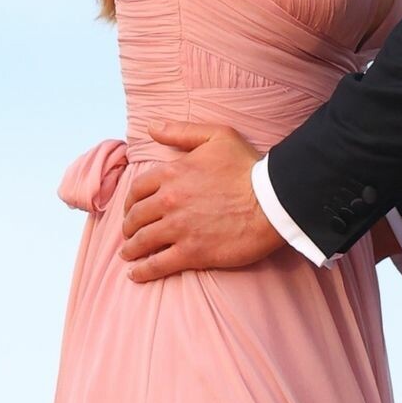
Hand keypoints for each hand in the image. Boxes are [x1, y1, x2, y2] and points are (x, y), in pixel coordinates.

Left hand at [120, 120, 283, 281]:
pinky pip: (157, 264)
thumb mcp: (217, 136)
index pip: (137, 189)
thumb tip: (153, 128)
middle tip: (130, 233)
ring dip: (131, 249)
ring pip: (142, 241)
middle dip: (129, 226)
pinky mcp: (192, 252)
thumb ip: (182, 131)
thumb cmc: (248, 167)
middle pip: (136, 216)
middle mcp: (169, 201)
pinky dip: (142, 271)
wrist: (272, 200)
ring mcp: (178, 228)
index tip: (132, 209)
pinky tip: (136, 274)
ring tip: (128, 254)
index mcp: (172, 173)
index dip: (130, 201)